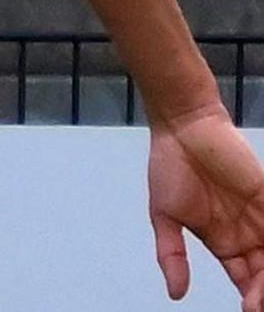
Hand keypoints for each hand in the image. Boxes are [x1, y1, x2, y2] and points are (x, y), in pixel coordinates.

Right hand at [151, 106, 263, 308]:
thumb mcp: (164, 216)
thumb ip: (171, 255)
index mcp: (224, 241)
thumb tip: (176, 293)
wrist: (183, 126)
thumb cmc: (169, 165)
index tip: (250, 310)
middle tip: (259, 305)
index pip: (246, 279)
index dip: (252, 297)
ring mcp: (262, 215)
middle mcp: (248, 232)